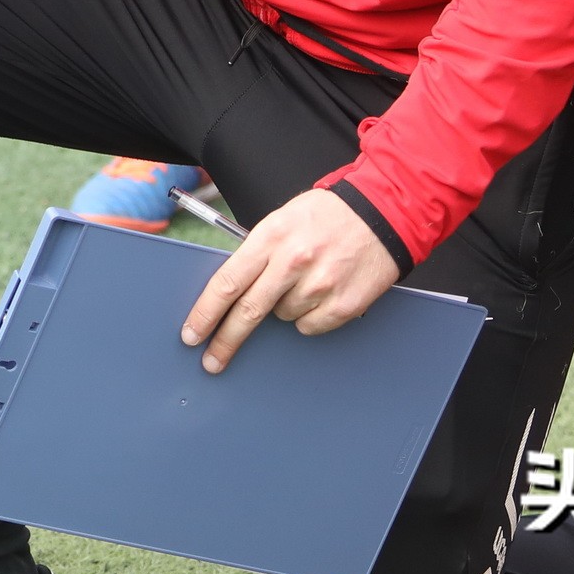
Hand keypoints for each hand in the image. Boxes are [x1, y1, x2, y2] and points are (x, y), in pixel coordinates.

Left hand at [181, 185, 402, 371]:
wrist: (381, 213)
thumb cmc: (326, 215)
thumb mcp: (282, 220)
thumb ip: (258, 253)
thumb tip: (232, 289)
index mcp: (271, 237)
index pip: (227, 282)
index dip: (205, 313)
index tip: (192, 333)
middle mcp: (293, 262)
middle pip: (248, 311)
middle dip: (225, 341)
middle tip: (211, 360)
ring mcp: (320, 285)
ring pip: (282, 317)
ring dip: (284, 308)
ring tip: (304, 281)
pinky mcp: (344, 305)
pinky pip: (310, 327)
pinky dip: (310, 317)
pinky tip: (322, 293)